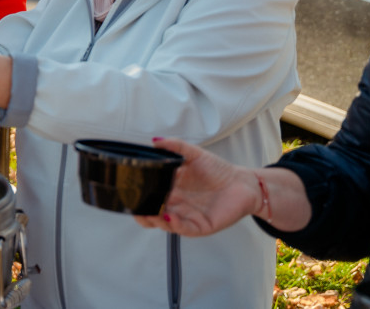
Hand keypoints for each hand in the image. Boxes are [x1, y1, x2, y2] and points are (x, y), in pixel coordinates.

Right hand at [133, 138, 258, 236]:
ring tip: (148, 211)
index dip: (136, 196)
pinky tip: (168, 216)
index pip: (147, 196)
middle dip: (140, 212)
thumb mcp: (194, 154)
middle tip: (134, 204)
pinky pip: (184, 229)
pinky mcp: (201, 226)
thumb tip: (155, 140)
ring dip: (153, 219)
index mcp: (169, 189)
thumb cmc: (218, 170)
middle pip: (150, 214)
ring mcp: (186, 217)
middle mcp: (175, 205)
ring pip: (163, 224)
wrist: (242, 182)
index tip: (127, 190)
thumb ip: (175, 146)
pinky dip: (174, 225)